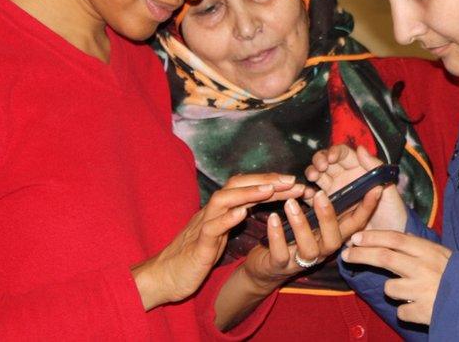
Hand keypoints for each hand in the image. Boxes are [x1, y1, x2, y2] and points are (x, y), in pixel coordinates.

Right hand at [132, 173, 305, 309]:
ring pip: (224, 200)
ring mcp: (203, 227)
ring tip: (271, 189)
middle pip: (237, 185)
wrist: (164, 277)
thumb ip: (232, 218)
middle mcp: (211, 212)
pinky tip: (243, 213)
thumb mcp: (218, 234)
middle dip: (265, 180)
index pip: (245, 187)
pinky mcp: (198, 246)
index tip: (293, 181)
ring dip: (249, 192)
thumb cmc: (193, 256)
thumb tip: (251, 205)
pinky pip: (212, 228)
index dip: (268, 182)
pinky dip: (227, 218)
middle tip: (292, 180)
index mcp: (219, 211)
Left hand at [242, 186, 382, 291]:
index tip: (375, 189)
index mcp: (330, 237)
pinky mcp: (279, 266)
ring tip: (290, 203)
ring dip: (301, 224)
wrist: (263, 269)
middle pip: (334, 239)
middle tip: (320, 194)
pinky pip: (280, 254)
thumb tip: (328, 183)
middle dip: (329, 217)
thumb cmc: (288, 239)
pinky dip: (277, 235)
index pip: (354, 225)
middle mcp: (320, 251)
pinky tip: (273, 218)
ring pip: (309, 248)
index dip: (366, 209)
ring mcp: (300, 261)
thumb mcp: (308, 222)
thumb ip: (320, 206)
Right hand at [306, 145, 407, 231]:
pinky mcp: (326, 209)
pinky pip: (313, 198)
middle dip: (319, 160)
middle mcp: (344, 179)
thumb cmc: (392, 215)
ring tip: (312, 177)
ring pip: (318, 176)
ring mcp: (334, 193)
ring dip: (312, 173)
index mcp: (359, 170)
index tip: (330, 158)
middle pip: (327, 162)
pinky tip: (306, 194)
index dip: (335, 152)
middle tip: (319, 168)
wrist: (386, 243)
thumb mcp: (390, 192)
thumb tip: (361, 149)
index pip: (343, 154)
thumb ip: (377, 169)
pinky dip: (307, 194)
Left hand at [341, 230, 451, 325]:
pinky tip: (418, 307)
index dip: (373, 237)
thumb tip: (400, 238)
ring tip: (408, 292)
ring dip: (392, 290)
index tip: (356, 237)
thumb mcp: (443, 256)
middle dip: (361, 254)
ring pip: (389, 288)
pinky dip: (406, 310)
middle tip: (346, 255)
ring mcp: (423, 291)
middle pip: (384, 257)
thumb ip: (420, 249)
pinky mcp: (423, 312)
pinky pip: (401, 312)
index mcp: (429, 251)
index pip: (395, 239)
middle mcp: (424, 268)